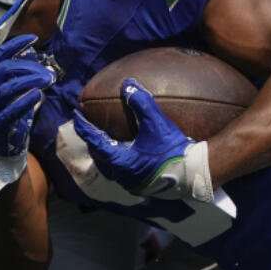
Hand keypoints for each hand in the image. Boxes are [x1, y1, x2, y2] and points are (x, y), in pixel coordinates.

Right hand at [0, 34, 54, 197]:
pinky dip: (24, 102)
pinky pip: (10, 111)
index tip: (33, 39)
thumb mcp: (14, 92)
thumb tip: (35, 55)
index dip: (15, 46)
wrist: (3, 146)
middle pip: (5, 70)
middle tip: (48, 73)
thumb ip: (21, 75)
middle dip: (28, 67)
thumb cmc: (10, 115)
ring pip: (7, 89)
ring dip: (29, 81)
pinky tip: (37, 96)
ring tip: (47, 80)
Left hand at [72, 79, 212, 202]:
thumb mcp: (156, 123)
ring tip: (107, 138)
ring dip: (106, 151)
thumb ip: (141, 103)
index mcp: (119, 162)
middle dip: (93, 141)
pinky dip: (119, 158)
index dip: (84, 127)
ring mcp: (132, 183)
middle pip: (99, 156)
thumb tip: (129, 84)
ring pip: (111, 166)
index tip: (76, 116)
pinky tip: (129, 151)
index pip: (94, 141)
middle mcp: (122, 176)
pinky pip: (123, 171)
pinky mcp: (143, 186)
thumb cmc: (173, 150)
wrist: (194, 173)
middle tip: (90, 127)